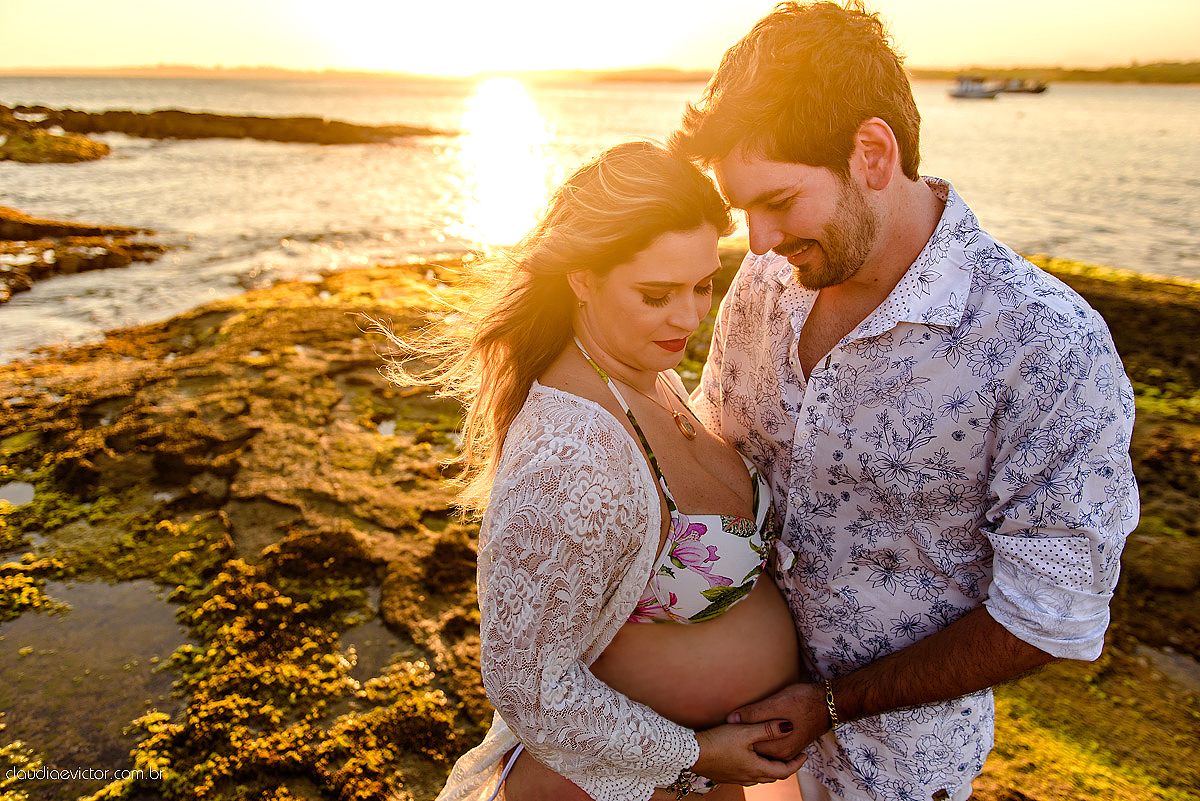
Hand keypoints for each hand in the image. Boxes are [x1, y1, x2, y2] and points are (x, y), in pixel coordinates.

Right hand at [690, 720, 807, 785]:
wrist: (692, 754)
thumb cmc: (718, 742)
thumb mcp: (745, 731)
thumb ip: (768, 729)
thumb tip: (790, 726)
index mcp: (756, 769)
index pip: (784, 771)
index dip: (796, 764)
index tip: (804, 755)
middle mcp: (749, 777)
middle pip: (773, 775)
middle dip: (785, 766)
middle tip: (792, 754)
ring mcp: (737, 778)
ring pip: (760, 776)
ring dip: (770, 767)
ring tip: (774, 754)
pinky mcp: (727, 775)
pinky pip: (749, 774)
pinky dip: (757, 767)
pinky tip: (751, 757)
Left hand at [726, 682, 826, 761]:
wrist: (829, 703)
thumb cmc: (803, 701)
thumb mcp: (775, 704)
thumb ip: (753, 714)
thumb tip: (731, 719)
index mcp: (776, 749)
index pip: (747, 747)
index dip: (736, 734)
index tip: (729, 722)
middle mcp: (782, 755)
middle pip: (754, 749)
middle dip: (743, 737)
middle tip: (733, 721)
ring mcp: (788, 750)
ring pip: (763, 747)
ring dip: (753, 736)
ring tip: (745, 720)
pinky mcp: (792, 743)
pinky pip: (772, 744)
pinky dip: (763, 736)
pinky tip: (759, 723)